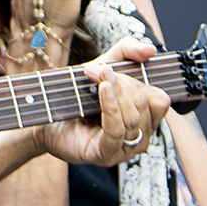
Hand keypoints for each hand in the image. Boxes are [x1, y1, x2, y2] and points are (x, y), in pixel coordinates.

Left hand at [32, 39, 167, 164]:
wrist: (47, 115)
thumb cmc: (79, 94)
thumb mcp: (105, 65)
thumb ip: (128, 51)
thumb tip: (150, 50)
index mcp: (146, 118)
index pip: (159, 99)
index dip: (139, 81)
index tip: (112, 69)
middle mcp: (140, 136)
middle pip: (144, 104)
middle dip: (122, 83)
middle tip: (98, 71)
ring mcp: (124, 149)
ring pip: (133, 117)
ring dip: (115, 91)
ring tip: (95, 76)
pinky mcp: (106, 155)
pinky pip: (116, 130)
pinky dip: (111, 107)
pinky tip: (102, 90)